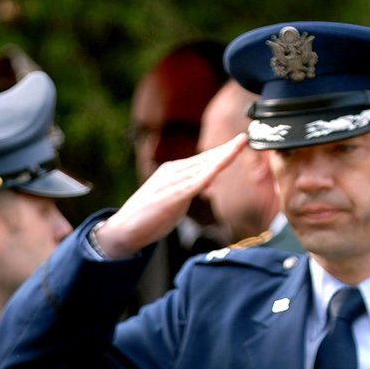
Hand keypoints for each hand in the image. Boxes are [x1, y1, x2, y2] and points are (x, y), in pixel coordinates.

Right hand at [93, 134, 248, 259]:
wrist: (124, 230)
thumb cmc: (148, 217)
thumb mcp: (174, 199)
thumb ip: (190, 189)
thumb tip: (209, 183)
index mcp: (173, 171)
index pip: (203, 159)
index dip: (223, 151)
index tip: (240, 143)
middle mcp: (172, 171)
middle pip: (205, 158)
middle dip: (226, 149)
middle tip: (245, 138)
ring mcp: (171, 183)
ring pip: (203, 166)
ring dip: (223, 156)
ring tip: (240, 144)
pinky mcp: (171, 196)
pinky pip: (195, 182)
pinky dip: (210, 172)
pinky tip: (222, 165)